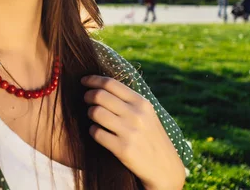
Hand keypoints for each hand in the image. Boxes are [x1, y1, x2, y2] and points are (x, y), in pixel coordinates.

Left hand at [81, 75, 185, 189]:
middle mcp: (136, 115)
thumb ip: (128, 100)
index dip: (93, 80)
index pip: (110, 83)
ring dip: (89, 113)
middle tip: (86, 99)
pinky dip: (92, 131)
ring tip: (93, 117)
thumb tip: (102, 85)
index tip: (84, 80)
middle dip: (88, 96)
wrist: (165, 169)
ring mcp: (130, 132)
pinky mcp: (123, 149)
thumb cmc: (151, 137)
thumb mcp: (147, 114)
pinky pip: (96, 133)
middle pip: (99, 95)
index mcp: (142, 103)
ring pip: (95, 112)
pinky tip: (97, 132)